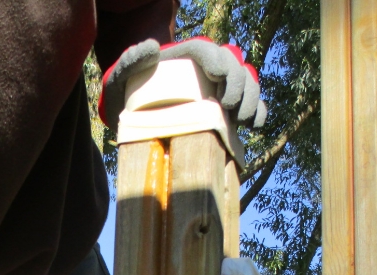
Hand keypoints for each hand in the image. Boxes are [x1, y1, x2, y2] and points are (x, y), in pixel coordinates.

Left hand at [99, 36, 266, 129]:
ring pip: (246, 83)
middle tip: (229, 105)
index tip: (217, 76)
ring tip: (241, 119)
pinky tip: (253, 125)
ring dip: (250, 98)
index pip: (206, 50)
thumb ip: (129, 62)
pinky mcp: (224, 110)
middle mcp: (203, 70)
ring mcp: (216, 90)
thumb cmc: (124, 97)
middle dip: (238, 83)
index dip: (217, 60)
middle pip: (232, 66)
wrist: (130, 121)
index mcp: (182, 58)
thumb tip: (153, 47)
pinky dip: (257, 113)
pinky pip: (249, 106)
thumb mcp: (119, 78)